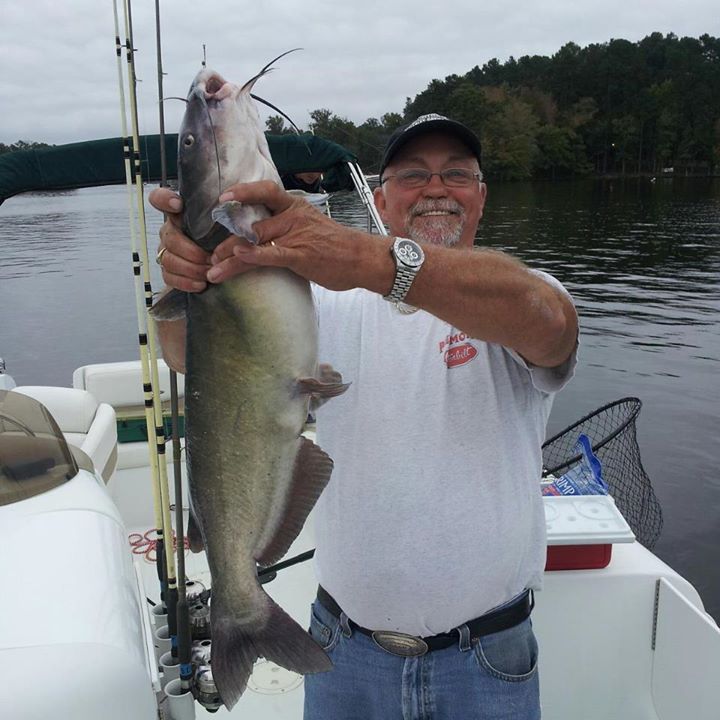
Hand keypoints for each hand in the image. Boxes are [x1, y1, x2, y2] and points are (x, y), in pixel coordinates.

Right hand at [148, 187, 273, 289]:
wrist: (225, 264)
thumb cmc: (227, 239)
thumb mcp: (230, 224)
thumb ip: (227, 214)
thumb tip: (233, 207)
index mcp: (181, 214)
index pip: (160, 199)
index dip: (165, 199)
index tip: (179, 205)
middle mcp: (170, 231)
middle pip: (169, 238)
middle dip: (191, 252)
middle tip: (211, 259)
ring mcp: (167, 251)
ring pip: (168, 259)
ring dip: (191, 268)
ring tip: (209, 273)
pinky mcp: (169, 271)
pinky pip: (168, 277)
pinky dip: (185, 282)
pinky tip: (201, 284)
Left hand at [213, 181, 387, 291]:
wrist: (361, 258)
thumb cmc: (335, 245)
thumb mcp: (309, 225)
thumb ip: (285, 226)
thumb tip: (260, 235)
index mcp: (293, 206)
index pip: (264, 191)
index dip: (242, 192)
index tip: (222, 199)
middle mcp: (292, 216)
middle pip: (250, 226)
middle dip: (226, 243)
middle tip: (210, 256)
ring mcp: (296, 235)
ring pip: (254, 243)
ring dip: (230, 258)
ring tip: (213, 271)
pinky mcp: (301, 256)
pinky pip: (272, 254)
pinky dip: (253, 256)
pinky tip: (237, 258)